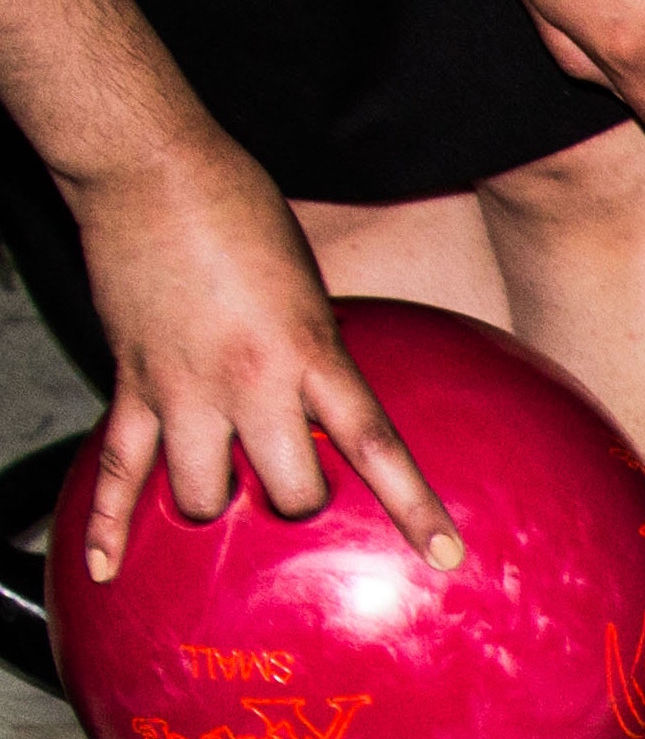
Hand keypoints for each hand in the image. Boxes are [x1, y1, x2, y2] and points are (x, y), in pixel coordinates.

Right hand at [70, 156, 460, 581]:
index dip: (414, 507)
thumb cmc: (243, 212)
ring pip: (205, 497)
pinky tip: (105, 566)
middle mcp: (251, 384)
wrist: (153, 172)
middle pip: (291, 492)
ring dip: (220, 503)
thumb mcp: (310, 285)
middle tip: (300, 482)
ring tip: (227, 485)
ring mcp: (185, 391)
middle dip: (302, 502)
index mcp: (312, 354)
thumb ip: (321, 349)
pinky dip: (106, 524)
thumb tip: (333, 396)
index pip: (376, 446)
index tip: (446, 554)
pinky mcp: (131, 386)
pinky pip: (118, 471)